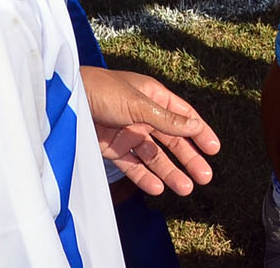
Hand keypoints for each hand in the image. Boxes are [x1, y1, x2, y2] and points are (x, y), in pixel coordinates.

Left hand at [80, 67, 220, 196]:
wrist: (64, 100)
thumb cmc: (102, 91)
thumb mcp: (138, 104)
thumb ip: (167, 119)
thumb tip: (195, 127)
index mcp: (153, 97)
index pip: (183, 116)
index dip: (199, 132)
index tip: (214, 149)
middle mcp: (143, 116)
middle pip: (171, 140)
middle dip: (189, 158)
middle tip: (205, 177)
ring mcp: (128, 133)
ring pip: (155, 156)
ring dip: (170, 172)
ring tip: (186, 188)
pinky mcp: (112, 149)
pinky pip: (133, 166)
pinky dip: (145, 177)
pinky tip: (158, 188)